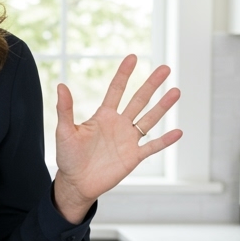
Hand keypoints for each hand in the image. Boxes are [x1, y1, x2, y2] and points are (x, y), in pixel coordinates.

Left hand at [52, 56, 182, 222]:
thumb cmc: (68, 156)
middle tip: (165, 68)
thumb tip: (61, 86)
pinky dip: (165, 140)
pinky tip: (178, 131)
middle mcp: (119, 124)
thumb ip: (65, 110)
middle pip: (139, 100)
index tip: (133, 57)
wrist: (76, 183)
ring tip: (176, 91)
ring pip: (149, 119)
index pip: (116, 90)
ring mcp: (128, 140)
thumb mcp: (65, 132)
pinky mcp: (133, 157)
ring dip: (162, 106)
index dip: (124, 74)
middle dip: (151, 84)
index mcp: (103, 115)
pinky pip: (152, 147)